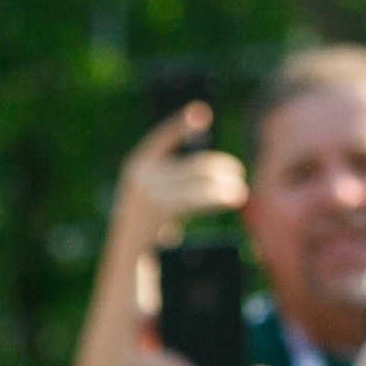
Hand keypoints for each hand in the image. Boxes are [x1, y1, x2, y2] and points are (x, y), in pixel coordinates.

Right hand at [116, 109, 249, 248]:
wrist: (125, 251)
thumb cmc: (143, 219)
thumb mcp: (148, 190)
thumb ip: (169, 173)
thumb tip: (209, 165)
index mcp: (136, 164)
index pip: (162, 139)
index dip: (180, 125)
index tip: (202, 113)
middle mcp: (142, 176)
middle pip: (191, 166)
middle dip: (218, 168)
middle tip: (238, 172)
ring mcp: (149, 195)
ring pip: (197, 185)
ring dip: (222, 187)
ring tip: (239, 191)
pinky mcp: (160, 212)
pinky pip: (196, 201)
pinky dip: (216, 200)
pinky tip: (231, 200)